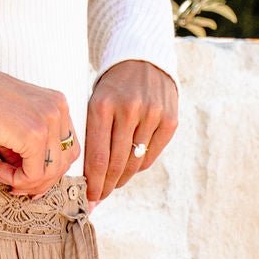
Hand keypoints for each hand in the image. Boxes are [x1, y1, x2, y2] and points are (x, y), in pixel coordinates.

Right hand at [0, 69, 80, 197]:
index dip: (48, 172)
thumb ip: (31, 150)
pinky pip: (33, 174)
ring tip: (0, 174)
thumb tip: (32, 183)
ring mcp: (49, 121)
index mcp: (58, 104)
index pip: (67, 150)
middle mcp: (59, 109)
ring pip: (49, 173)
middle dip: (38, 183)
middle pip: (63, 164)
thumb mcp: (17, 126)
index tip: (24, 181)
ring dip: (23, 182)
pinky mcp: (34, 134)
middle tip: (13, 187)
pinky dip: (15, 179)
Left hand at [84, 60, 177, 211]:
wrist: (142, 59)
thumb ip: (92, 139)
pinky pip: (150, 156)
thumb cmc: (112, 90)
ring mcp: (152, 114)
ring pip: (135, 164)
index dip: (93, 184)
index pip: (97, 158)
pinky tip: (131, 166)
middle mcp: (129, 109)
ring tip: (113, 183)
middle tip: (99, 198)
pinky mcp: (170, 119)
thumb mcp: (95, 105)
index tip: (88, 199)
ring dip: (122, 179)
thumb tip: (89, 182)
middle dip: (106, 187)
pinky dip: (139, 166)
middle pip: (116, 165)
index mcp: (103, 105)